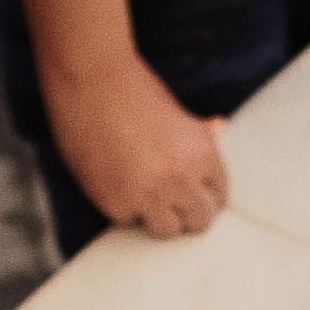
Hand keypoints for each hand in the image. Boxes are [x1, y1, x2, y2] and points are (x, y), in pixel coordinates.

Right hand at [46, 57, 229, 240]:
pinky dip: (125, 207)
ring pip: (168, 230)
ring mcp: (149, 195)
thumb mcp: (176, 110)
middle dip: (187, 212)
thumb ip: (198, 134)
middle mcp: (181, 178)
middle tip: (170, 199)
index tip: (191, 191)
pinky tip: (115, 179)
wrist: (89, 79)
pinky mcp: (117, 204)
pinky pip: (131, 221)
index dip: (203, 194)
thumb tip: (220, 128)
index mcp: (203, 154)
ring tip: (145, 193)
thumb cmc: (132, 89)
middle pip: (200, 221)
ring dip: (159, 216)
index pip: (219, 197)